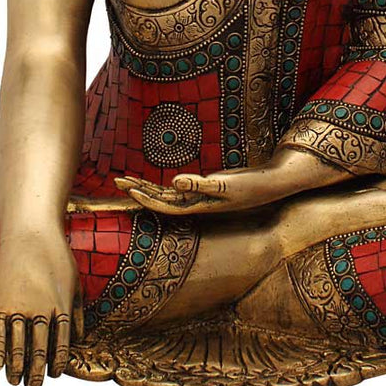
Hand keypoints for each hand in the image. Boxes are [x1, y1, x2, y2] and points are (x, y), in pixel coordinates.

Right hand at [0, 231, 82, 385]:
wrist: (30, 231)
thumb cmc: (55, 254)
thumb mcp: (74, 280)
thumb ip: (77, 310)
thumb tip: (81, 337)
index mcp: (61, 306)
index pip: (61, 345)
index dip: (58, 363)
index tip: (54, 374)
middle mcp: (42, 310)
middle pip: (38, 351)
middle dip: (36, 374)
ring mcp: (20, 307)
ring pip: (18, 347)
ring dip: (17, 369)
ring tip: (16, 383)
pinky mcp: (1, 302)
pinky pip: (0, 333)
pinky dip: (0, 352)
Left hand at [114, 168, 282, 215]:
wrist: (269, 186)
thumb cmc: (249, 186)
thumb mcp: (225, 184)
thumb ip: (199, 185)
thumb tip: (173, 182)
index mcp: (197, 205)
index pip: (164, 204)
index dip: (146, 198)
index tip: (129, 190)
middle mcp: (194, 203)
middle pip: (160, 199)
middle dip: (139, 190)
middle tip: (117, 181)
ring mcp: (198, 197)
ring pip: (166, 194)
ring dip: (147, 188)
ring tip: (126, 180)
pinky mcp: (203, 189)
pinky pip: (176, 189)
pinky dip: (162, 186)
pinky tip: (153, 183)